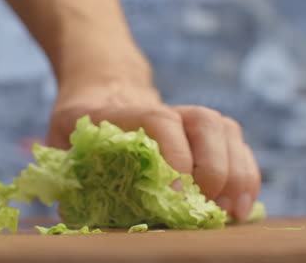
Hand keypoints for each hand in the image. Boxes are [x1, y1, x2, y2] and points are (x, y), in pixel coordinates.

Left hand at [47, 80, 260, 221]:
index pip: (158, 121)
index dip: (174, 156)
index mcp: (121, 113)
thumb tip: (73, 215)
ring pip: (226, 129)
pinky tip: (240, 204)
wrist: (100, 90)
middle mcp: (161, 108)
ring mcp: (184, 117)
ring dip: (238, 172)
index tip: (177, 197)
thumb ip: (64, 172)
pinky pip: (235, 142)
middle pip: (204, 121)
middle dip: (214, 169)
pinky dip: (246, 173)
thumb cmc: (78, 123)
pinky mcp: (200, 130)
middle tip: (208, 209)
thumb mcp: (59, 142)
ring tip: (233, 213)